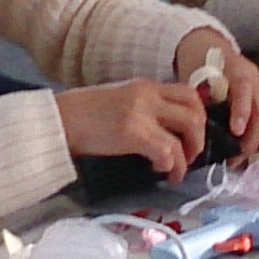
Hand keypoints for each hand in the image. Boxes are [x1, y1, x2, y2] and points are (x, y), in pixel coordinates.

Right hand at [58, 78, 208, 183]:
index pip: (189, 94)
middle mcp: (148, 95)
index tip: (192, 136)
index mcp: (146, 86)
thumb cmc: (84, 114)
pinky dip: (170, 166)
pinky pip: (168, 151)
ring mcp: (142, 113)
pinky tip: (159, 171)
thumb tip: (167, 130)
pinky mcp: (134, 133)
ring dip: (187, 156)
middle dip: (199, 138)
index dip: (199, 117)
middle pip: (195, 111)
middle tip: (189, 156)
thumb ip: (145, 107)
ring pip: (188, 131)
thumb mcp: (120, 100)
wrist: (59, 119)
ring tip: (176, 170)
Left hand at [172, 27, 258, 154]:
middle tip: (234, 158)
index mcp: (233, 69)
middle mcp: (255, 78)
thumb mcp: (192, 79)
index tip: (236, 132)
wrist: (208, 48)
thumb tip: (202, 133)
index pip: (243, 88)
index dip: (242, 111)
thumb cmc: (197, 65)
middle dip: (251, 139)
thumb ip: (201, 102)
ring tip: (243, 150)